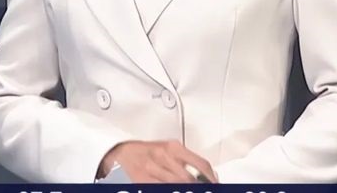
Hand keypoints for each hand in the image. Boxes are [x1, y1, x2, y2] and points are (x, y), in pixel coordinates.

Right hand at [99, 140, 216, 183]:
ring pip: (177, 186)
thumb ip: (186, 160)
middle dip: (199, 187)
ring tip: (190, 188)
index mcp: (173, 148)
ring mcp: (153, 170)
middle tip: (205, 188)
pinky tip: (175, 188)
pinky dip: (171, 189)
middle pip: (190, 179)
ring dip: (186, 189)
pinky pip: (162, 188)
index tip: (215, 184)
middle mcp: (164, 157)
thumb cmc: (147, 151)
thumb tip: (206, 174)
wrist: (121, 152)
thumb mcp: (168, 149)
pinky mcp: (143, 181)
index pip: (201, 164)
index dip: (211, 177)